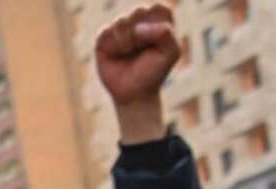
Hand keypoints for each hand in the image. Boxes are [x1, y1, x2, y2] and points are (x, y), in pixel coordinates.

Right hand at [94, 4, 180, 142]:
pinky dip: (114, 45)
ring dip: (127, 41)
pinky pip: (106, 31)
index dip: (157, 24)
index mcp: (157, 20)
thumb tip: (137, 29)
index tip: (158, 42)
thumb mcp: (171, 53)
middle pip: (139, 10)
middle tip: (142, 49)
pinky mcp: (104, 37)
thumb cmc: (154, 71)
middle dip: (142, 33)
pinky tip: (117, 54)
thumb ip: (165, 33)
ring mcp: (120, 28)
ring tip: (129, 53)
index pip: (158, 8)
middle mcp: (138, 20)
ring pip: (121, 20)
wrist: (133, 92)